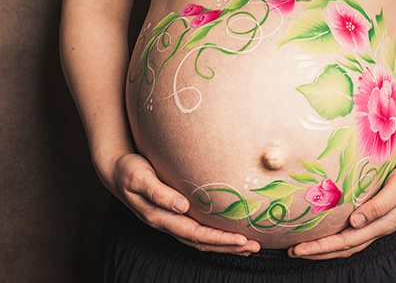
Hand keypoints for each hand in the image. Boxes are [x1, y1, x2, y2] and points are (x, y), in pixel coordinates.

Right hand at [105, 151, 260, 254]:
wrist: (116, 170)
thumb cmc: (129, 171)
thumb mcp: (139, 177)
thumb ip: (159, 192)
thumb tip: (181, 206)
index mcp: (160, 217)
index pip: (195, 233)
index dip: (219, 238)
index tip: (241, 239)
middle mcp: (167, 224)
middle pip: (202, 242)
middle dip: (229, 246)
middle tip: (255, 247)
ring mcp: (170, 222)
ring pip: (201, 241)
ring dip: (224, 245)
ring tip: (249, 247)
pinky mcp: (174, 216)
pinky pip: (197, 232)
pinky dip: (214, 238)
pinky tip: (228, 237)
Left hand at [288, 157, 395, 259]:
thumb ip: (379, 205)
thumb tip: (355, 221)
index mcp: (382, 224)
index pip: (345, 242)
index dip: (321, 248)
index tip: (299, 249)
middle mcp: (378, 227)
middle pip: (344, 248)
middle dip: (318, 252)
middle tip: (292, 252)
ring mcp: (378, 223)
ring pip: (348, 243)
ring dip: (326, 247)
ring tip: (304, 247)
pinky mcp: (378, 215)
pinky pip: (353, 232)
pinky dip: (337, 236)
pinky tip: (327, 232)